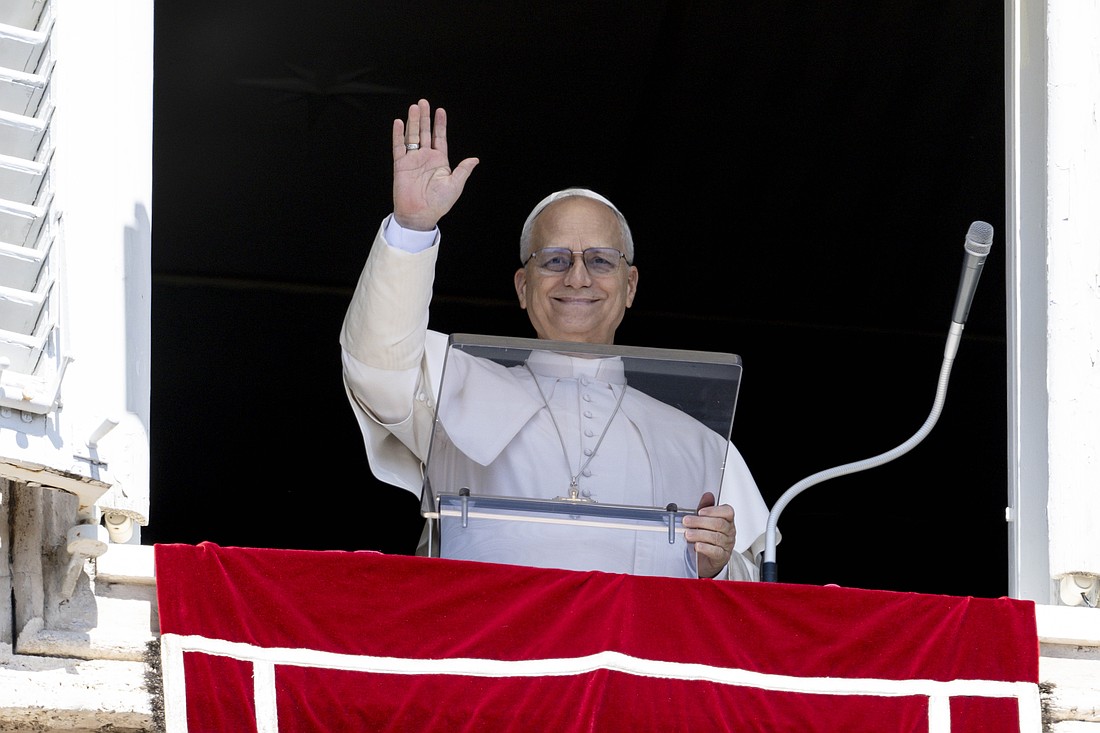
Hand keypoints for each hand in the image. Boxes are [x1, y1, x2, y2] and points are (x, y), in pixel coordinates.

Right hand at [392, 99, 478, 230]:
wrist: (420, 215)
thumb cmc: (439, 203)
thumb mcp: (455, 185)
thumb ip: (463, 170)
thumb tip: (475, 159)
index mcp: (439, 161)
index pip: (440, 138)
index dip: (440, 124)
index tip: (440, 110)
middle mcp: (426, 158)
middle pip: (425, 132)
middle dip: (425, 117)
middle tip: (423, 102)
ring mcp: (413, 160)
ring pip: (412, 136)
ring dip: (413, 122)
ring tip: (414, 107)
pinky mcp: (401, 165)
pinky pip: (399, 146)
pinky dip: (398, 134)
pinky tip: (399, 123)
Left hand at [683, 492, 735, 578]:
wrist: (707, 559)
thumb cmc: (707, 538)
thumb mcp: (705, 521)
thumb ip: (705, 508)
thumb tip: (708, 495)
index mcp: (727, 520)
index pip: (727, 512)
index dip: (713, 510)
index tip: (700, 511)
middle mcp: (729, 532)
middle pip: (719, 524)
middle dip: (700, 522)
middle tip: (687, 521)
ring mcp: (727, 545)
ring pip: (716, 538)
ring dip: (700, 535)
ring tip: (688, 534)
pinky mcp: (722, 557)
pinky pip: (716, 552)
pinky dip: (705, 548)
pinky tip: (697, 546)